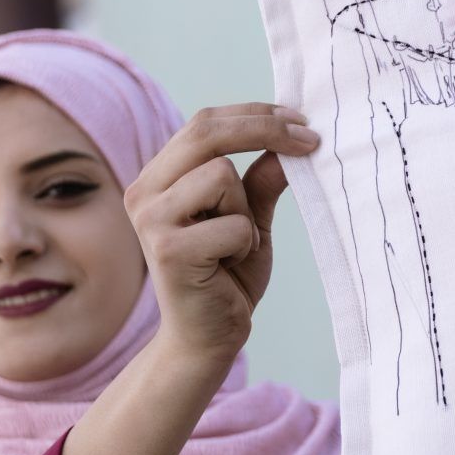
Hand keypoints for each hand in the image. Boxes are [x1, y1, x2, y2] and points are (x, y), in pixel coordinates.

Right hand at [121, 103, 317, 370]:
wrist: (208, 339)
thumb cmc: (227, 277)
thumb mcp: (250, 219)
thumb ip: (261, 180)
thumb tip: (291, 138)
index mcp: (159, 177)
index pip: (204, 123)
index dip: (254, 115)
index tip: (300, 120)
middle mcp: (144, 192)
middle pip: (205, 132)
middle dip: (264, 129)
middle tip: (310, 139)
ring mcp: (150, 220)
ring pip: (222, 176)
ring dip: (246, 211)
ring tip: (236, 246)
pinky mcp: (167, 250)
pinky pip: (233, 224)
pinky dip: (246, 244)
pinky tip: (228, 267)